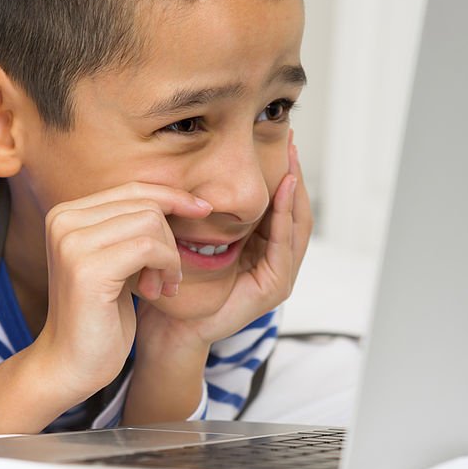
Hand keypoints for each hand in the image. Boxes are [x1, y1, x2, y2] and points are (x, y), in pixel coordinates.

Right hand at [34, 181, 212, 401]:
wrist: (72, 364)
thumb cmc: (100, 317)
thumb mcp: (117, 263)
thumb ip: (130, 230)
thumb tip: (176, 199)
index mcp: (67, 214)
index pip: (133, 189)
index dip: (173, 197)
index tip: (203, 210)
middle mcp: (63, 220)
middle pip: (145, 203)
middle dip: (170, 239)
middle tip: (166, 277)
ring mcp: (72, 242)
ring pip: (151, 222)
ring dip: (169, 257)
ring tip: (160, 286)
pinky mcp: (88, 268)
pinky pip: (148, 247)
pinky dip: (165, 267)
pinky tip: (158, 291)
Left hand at [135, 129, 312, 354]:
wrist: (170, 326)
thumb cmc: (176, 283)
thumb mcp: (191, 235)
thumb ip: (205, 211)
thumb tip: (198, 169)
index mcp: (258, 248)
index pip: (278, 205)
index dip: (281, 174)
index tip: (280, 142)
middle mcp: (273, 260)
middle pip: (295, 211)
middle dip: (295, 176)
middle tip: (292, 143)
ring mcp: (278, 275)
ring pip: (297, 226)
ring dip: (295, 193)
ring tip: (292, 164)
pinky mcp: (275, 287)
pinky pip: (284, 246)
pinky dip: (284, 219)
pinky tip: (283, 193)